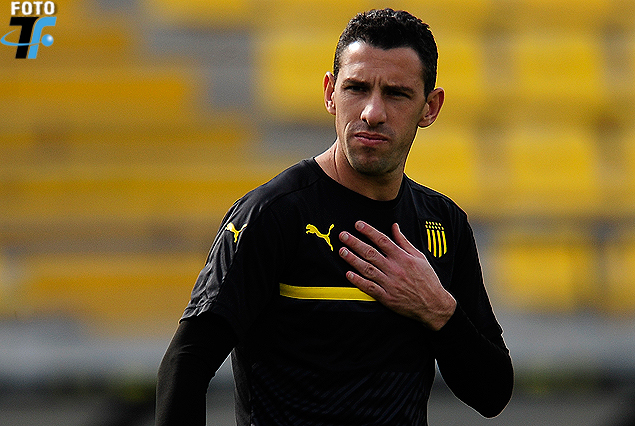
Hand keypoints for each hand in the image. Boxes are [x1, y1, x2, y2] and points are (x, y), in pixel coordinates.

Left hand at [339, 221, 455, 330]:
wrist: (434, 304)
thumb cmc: (427, 279)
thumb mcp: (419, 257)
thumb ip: (404, 242)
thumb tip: (394, 226)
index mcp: (403, 258)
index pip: (383, 240)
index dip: (369, 231)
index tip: (358, 224)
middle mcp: (395, 269)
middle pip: (371, 253)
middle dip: (355, 243)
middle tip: (343, 235)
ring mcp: (390, 284)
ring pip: (367, 269)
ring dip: (353, 259)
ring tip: (342, 251)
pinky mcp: (387, 298)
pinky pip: (369, 288)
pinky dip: (358, 281)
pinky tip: (348, 274)